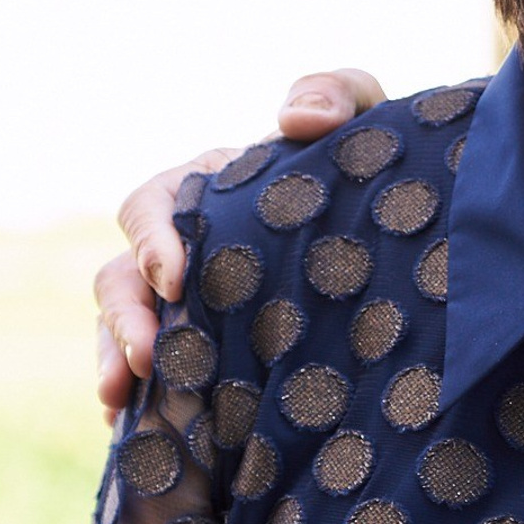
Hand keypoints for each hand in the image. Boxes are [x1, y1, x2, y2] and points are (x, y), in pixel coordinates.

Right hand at [93, 69, 388, 415]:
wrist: (407, 228)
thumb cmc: (369, 162)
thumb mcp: (365, 116)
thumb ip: (334, 93)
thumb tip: (293, 119)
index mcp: (206, 191)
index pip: (151, 207)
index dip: (151, 239)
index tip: (176, 279)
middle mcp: (187, 248)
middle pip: (120, 279)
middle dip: (123, 318)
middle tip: (149, 358)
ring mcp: (195, 303)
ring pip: (126, 331)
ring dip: (116, 362)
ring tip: (120, 402)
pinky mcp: (215, 347)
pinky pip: (160, 376)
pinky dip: (143, 402)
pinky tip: (140, 429)